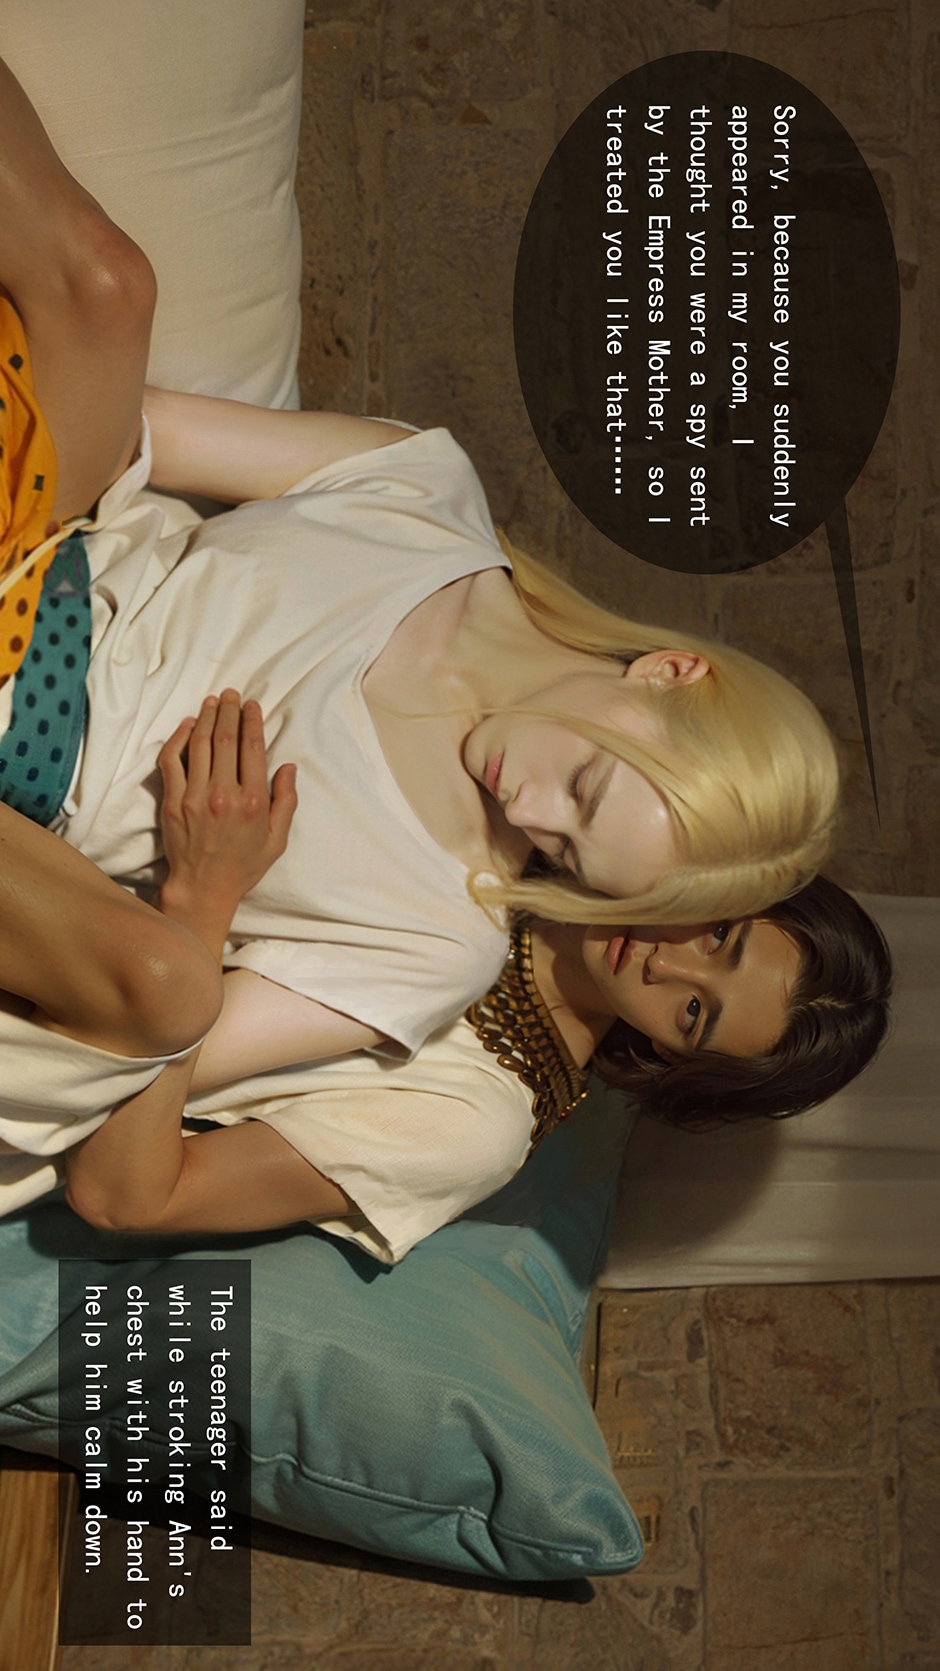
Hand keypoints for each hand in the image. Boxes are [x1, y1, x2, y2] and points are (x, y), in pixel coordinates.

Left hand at [157, 690, 296, 950]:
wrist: (203, 887)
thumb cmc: (243, 866)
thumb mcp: (277, 840)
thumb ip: (286, 802)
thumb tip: (287, 766)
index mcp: (253, 802)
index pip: (252, 749)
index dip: (252, 721)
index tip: (251, 705)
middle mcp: (224, 794)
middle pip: (225, 739)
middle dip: (229, 711)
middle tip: (231, 694)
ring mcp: (194, 796)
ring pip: (199, 745)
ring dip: (206, 718)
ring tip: (212, 702)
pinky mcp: (171, 801)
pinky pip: (171, 761)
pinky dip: (178, 739)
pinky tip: (187, 726)